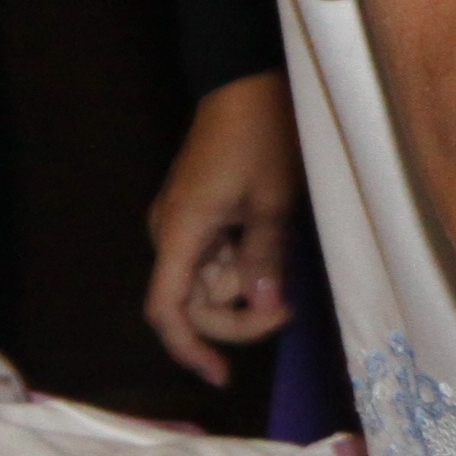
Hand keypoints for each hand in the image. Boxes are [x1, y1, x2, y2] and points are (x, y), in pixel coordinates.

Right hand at [144, 69, 303, 382]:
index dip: (190, 349)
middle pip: (192, 303)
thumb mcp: (273, 201)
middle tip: (288, 308)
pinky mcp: (197, 213)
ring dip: (243, 287)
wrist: (246, 80)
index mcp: (181, 233)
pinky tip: (268, 248)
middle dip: (238, 315)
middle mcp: (170, 234)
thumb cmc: (262, 135)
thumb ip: (265, 260)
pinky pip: (214, 257)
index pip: (167, 310)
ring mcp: (181, 223)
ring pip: (207, 282)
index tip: (222, 375)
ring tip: (283, 262)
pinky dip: (240, 265)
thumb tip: (264, 309)